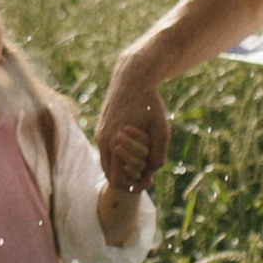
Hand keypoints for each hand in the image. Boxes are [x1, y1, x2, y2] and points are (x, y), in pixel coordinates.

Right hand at [96, 56, 169, 193]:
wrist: (133, 77)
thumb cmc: (150, 104)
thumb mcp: (162, 131)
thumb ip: (158, 156)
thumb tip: (150, 174)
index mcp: (113, 144)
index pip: (117, 181)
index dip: (134, 185)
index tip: (150, 179)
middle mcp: (102, 141)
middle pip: (111, 175)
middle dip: (129, 177)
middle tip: (148, 172)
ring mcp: (100, 133)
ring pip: (108, 163)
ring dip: (124, 166)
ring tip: (144, 161)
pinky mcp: (102, 127)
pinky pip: (108, 151)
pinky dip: (120, 155)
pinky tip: (137, 148)